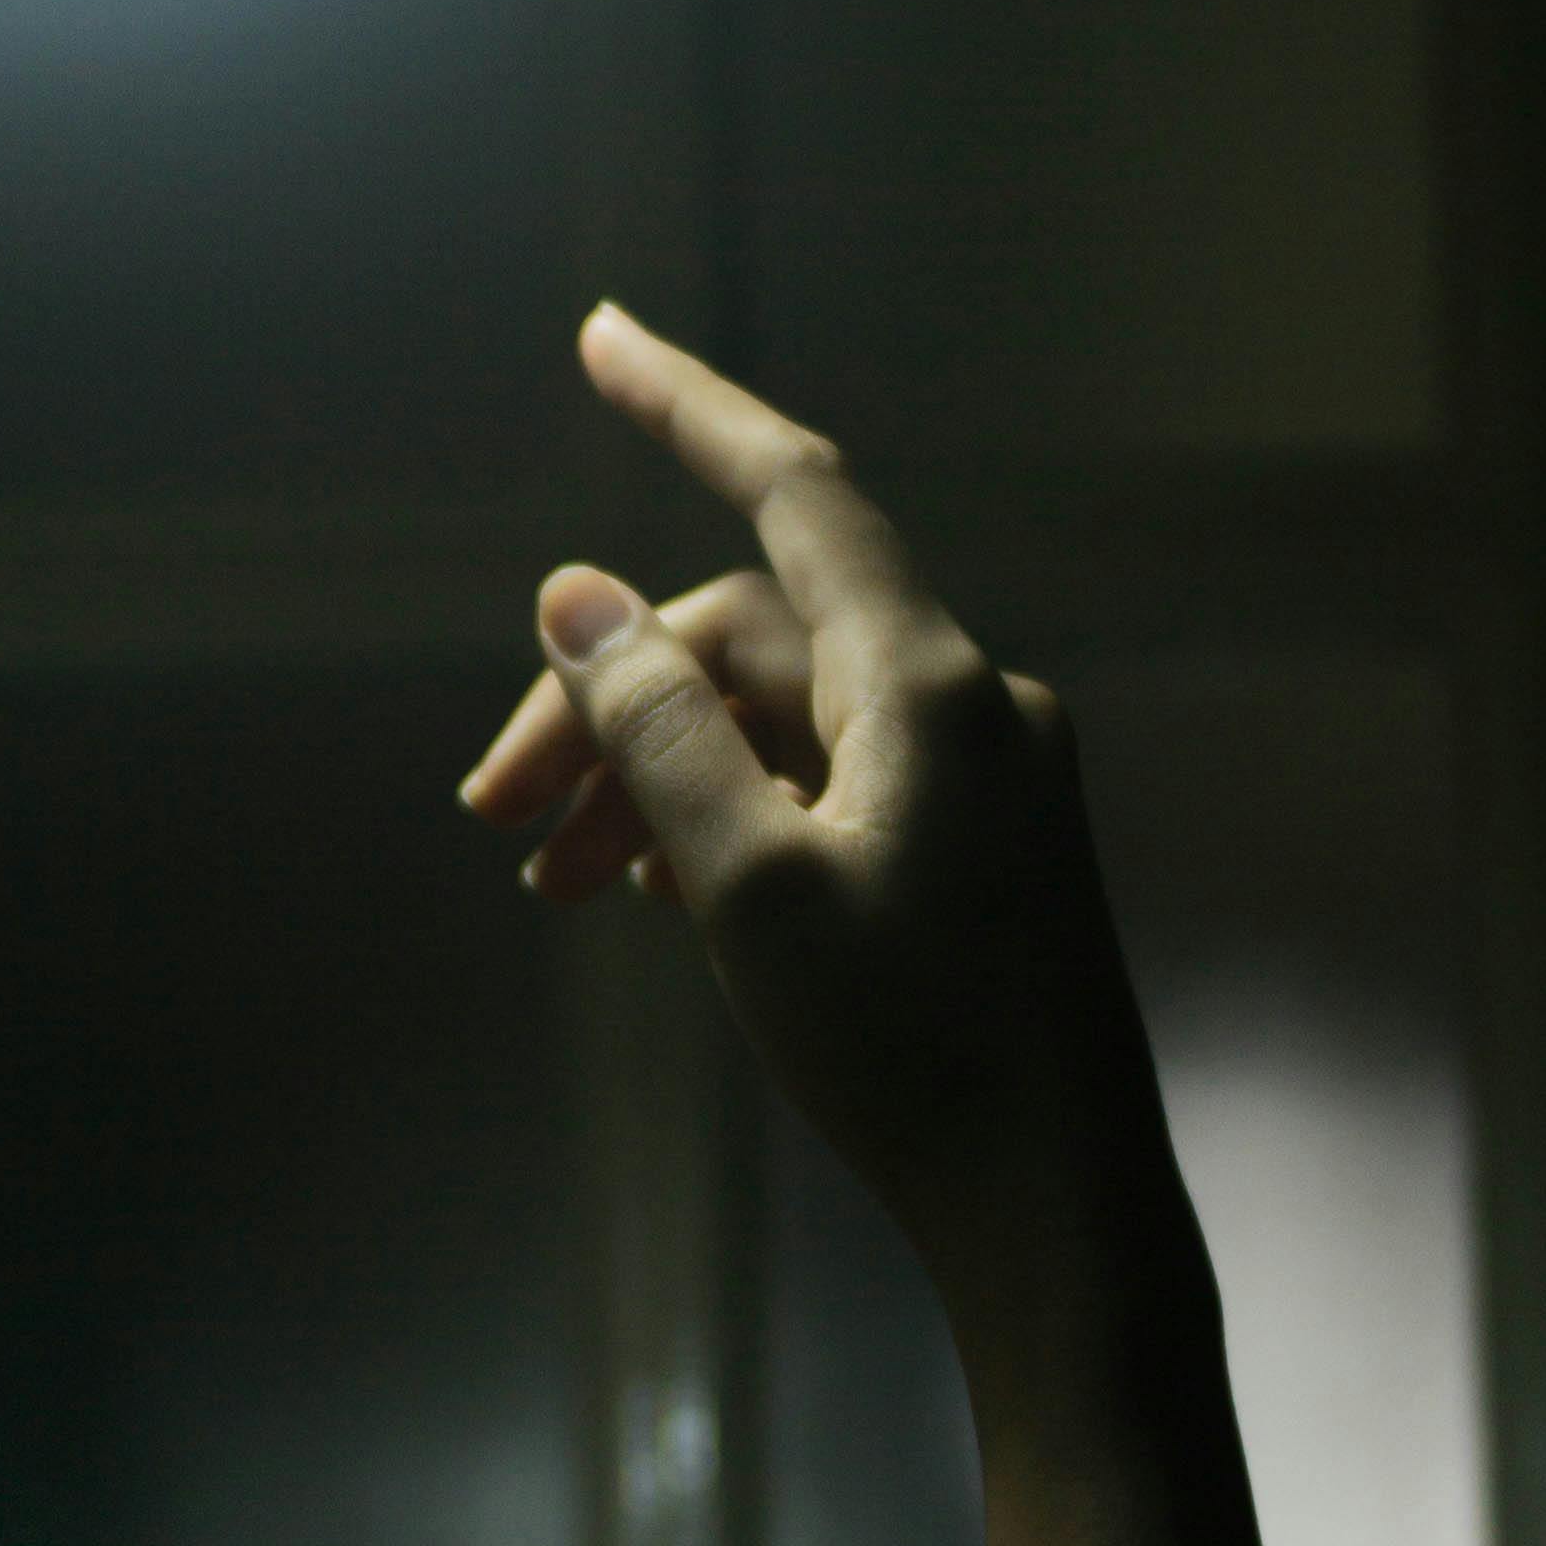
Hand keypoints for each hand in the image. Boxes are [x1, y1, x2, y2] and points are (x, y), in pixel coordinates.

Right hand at [458, 300, 1161, 1260]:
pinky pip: (827, 788)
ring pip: (778, 725)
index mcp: (922, 684)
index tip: (599, 339)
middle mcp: (965, 703)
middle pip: (748, 641)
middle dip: (609, 704)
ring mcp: (981, 778)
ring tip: (555, 887)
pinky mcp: (979, 852)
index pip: (793, 492)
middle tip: (493, 817)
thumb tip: (574, 594)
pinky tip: (660, 900)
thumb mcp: (745, 886)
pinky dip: (730, 820)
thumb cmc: (910, 1050)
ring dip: (656, 779)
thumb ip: (654, 729)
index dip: (690, 407)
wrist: (1051, 1207)